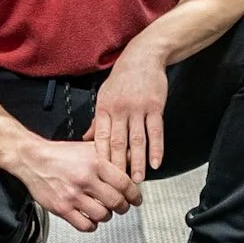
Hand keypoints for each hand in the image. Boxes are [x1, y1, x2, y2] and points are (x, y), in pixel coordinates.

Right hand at [11, 136, 140, 233]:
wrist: (34, 159)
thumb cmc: (61, 154)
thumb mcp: (89, 147)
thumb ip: (111, 153)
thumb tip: (132, 157)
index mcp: (95, 163)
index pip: (124, 183)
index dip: (134, 194)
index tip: (136, 199)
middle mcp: (84, 179)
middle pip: (116, 201)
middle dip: (123, 207)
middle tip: (123, 206)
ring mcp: (72, 195)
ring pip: (102, 215)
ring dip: (108, 216)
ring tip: (105, 211)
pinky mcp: (61, 208)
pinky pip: (84, 225)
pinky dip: (92, 225)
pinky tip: (91, 219)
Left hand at [91, 45, 167, 183]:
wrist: (144, 56)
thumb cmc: (123, 77)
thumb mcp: (104, 95)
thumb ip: (98, 119)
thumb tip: (86, 138)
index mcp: (105, 109)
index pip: (101, 139)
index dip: (101, 159)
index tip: (101, 176)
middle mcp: (120, 110)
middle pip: (118, 143)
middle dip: (118, 166)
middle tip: (118, 186)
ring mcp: (138, 109)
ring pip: (137, 141)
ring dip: (137, 162)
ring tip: (138, 180)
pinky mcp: (155, 107)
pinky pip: (155, 131)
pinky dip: (156, 148)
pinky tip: (156, 163)